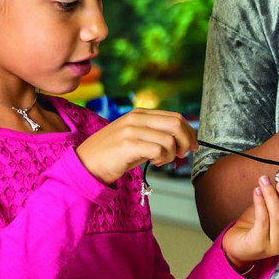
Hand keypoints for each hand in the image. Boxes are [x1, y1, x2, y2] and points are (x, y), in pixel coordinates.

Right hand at [76, 108, 196, 185]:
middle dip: (186, 141)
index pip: (176, 116)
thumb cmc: (113, 155)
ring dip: (172, 154)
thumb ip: (156, 134)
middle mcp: (136, 118)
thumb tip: (183, 141)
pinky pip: (158, 150)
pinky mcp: (128, 145)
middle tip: (183, 154)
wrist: (86, 165)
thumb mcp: (136, 138)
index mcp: (140, 114)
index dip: (189, 131)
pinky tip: (154, 163)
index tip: (192, 145)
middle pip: (176, 124)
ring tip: (161, 161)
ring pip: (169, 139)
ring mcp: (131, 130)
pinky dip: (162, 159)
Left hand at [221, 174, 278, 268]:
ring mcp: (277, 245)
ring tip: (264, 181)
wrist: (240, 246)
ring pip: (278, 217)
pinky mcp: (260, 245)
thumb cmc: (259, 224)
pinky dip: (260, 203)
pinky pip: (262, 220)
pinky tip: (256, 191)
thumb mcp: (275, 209)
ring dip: (271, 195)